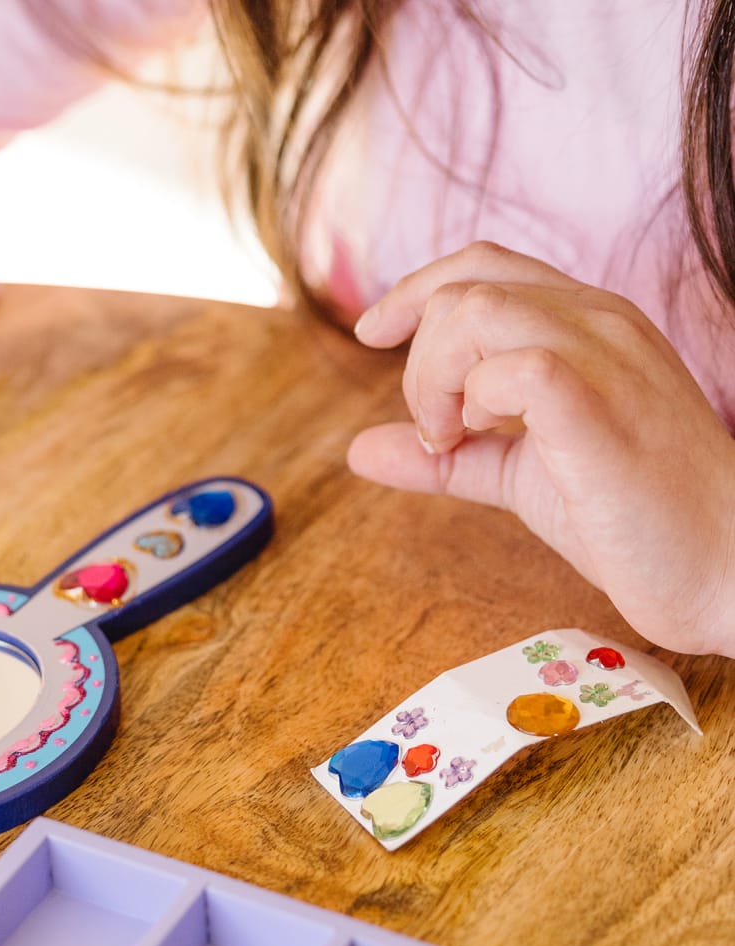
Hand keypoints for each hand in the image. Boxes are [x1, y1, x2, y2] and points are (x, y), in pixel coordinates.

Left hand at [347, 242, 734, 655]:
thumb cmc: (628, 518)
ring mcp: (606, 357)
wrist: (719, 569)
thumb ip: (444, 455)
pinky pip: (513, 364)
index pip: (485, 265)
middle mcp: (599, 322)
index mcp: (585, 325)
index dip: (415, 290)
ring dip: (436, 377)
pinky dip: (472, 400)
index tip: (370, 333)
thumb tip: (357, 449)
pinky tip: (481, 440)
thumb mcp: (517, 475)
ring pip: (478, 310)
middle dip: (420, 361)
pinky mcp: (600, 407)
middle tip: (440, 433)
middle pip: (466, 287)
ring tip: (453, 438)